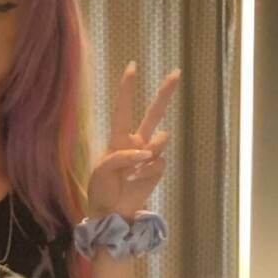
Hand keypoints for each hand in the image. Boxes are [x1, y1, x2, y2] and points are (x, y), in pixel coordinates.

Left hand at [86, 63, 179, 221]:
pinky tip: (138, 179)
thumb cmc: (101, 188)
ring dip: (150, 150)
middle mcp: (136, 142)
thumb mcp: (102, 169)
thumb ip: (121, 156)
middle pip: (154, 113)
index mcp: (118, 137)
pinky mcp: (157, 169)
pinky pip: (159, 162)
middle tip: (176, 72)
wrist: (111, 211)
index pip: (124, 108)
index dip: (128, 88)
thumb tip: (145, 154)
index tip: (132, 66)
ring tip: (134, 168)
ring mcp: (149, 155)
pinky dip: (148, 171)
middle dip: (165, 93)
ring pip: (160, 139)